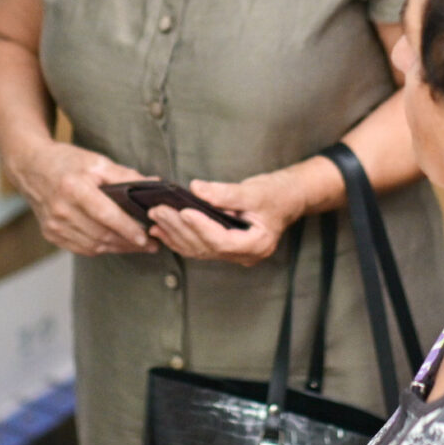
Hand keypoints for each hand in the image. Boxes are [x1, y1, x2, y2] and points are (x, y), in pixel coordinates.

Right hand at [9, 139, 155, 256]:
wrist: (31, 167)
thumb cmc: (66, 162)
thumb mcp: (97, 162)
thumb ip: (125, 176)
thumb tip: (154, 185)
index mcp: (73, 188)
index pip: (106, 215)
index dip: (128, 229)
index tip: (146, 238)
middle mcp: (61, 209)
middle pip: (101, 234)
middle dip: (129, 243)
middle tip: (151, 244)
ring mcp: (54, 225)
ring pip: (93, 246)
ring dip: (118, 248)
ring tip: (137, 246)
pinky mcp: (51, 233)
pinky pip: (81, 248)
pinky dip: (101, 248)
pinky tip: (115, 244)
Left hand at [147, 162, 326, 265]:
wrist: (287, 198)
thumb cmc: (276, 194)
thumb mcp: (254, 191)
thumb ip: (225, 193)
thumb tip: (196, 189)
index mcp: (257, 244)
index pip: (222, 240)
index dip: (201, 227)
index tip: (183, 211)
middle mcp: (244, 255)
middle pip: (206, 246)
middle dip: (180, 228)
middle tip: (159, 210)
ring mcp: (233, 255)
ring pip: (198, 249)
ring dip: (174, 234)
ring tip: (155, 218)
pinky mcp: (224, 248)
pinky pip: (198, 247)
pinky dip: (179, 238)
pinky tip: (161, 230)